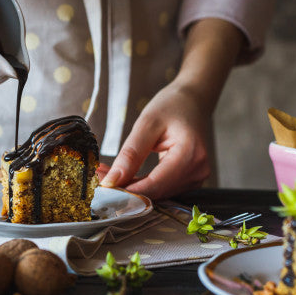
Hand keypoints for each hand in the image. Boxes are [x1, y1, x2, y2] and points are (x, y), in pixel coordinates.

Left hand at [100, 83, 211, 199]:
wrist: (192, 101)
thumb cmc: (172, 106)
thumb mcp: (146, 124)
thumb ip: (131, 154)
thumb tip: (113, 180)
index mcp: (190, 155)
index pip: (155, 185)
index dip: (127, 191)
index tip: (102, 187)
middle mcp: (197, 171)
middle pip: (155, 192)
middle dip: (125, 188)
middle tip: (99, 176)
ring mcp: (196, 178)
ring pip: (156, 193)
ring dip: (131, 187)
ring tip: (108, 172)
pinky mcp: (189, 180)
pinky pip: (161, 188)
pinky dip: (141, 184)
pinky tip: (125, 175)